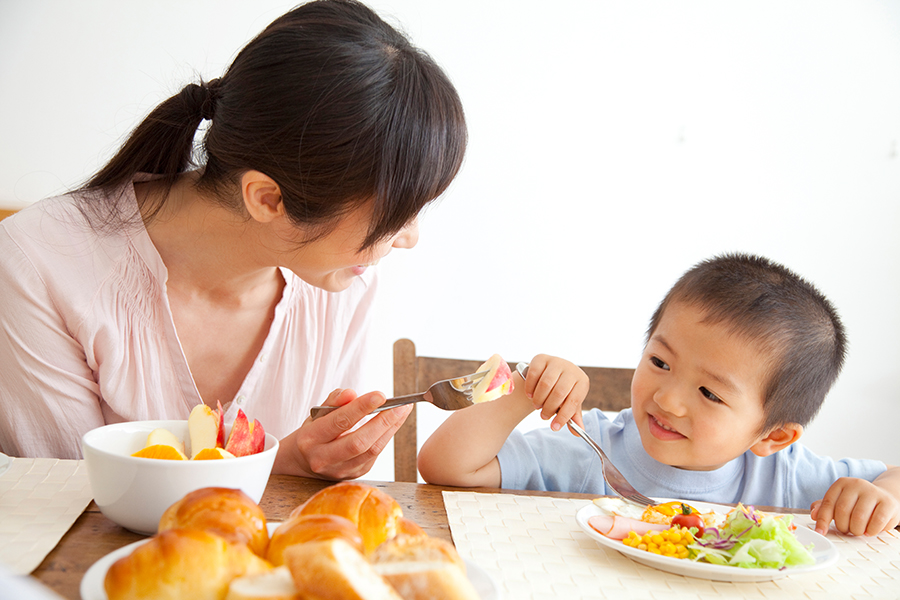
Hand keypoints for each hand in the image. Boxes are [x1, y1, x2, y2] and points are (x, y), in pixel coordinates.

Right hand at [274, 388, 411, 479]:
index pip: (339, 422)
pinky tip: (394, 423)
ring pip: (370, 451)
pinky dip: (386, 437)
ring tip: (403, 411)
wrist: (302, 462)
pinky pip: (374, 456)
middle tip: (401, 405)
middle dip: (383, 422)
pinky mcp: (353, 475)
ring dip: (390, 429)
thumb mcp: (317, 413)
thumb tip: (351, 393)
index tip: (380, 395)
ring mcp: (339, 470)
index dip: (361, 408)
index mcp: (310, 439)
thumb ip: (334, 401)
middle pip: (358, 442)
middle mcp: (323, 458)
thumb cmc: (314, 432)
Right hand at [520, 354, 588, 431]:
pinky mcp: (541, 358)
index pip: (573, 401)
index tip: (554, 427)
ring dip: (539, 399)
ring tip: (537, 406)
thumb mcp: (569, 403)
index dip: (563, 416)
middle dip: (549, 408)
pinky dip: (530, 388)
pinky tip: (530, 395)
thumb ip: (573, 417)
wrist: (550, 373)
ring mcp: (556, 361)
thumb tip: (578, 433)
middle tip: (543, 416)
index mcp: (582, 381)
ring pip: (545, 384)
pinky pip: (533, 375)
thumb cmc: (563, 391)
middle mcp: (571, 369)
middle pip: (558, 392)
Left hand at [810, 477, 899, 535]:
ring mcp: (873, 492)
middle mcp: (857, 484)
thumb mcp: (840, 502)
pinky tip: (869, 530)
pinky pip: (877, 522)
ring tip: (858, 530)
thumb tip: (814, 515)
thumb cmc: (858, 503)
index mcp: (842, 483)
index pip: (828, 503)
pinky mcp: (888, 502)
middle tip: (847, 530)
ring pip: (859, 518)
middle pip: (842, 511)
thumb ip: (824, 507)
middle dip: (843, 526)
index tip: (820, 533)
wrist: (884, 498)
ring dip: (857, 530)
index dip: (822, 520)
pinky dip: (871, 530)